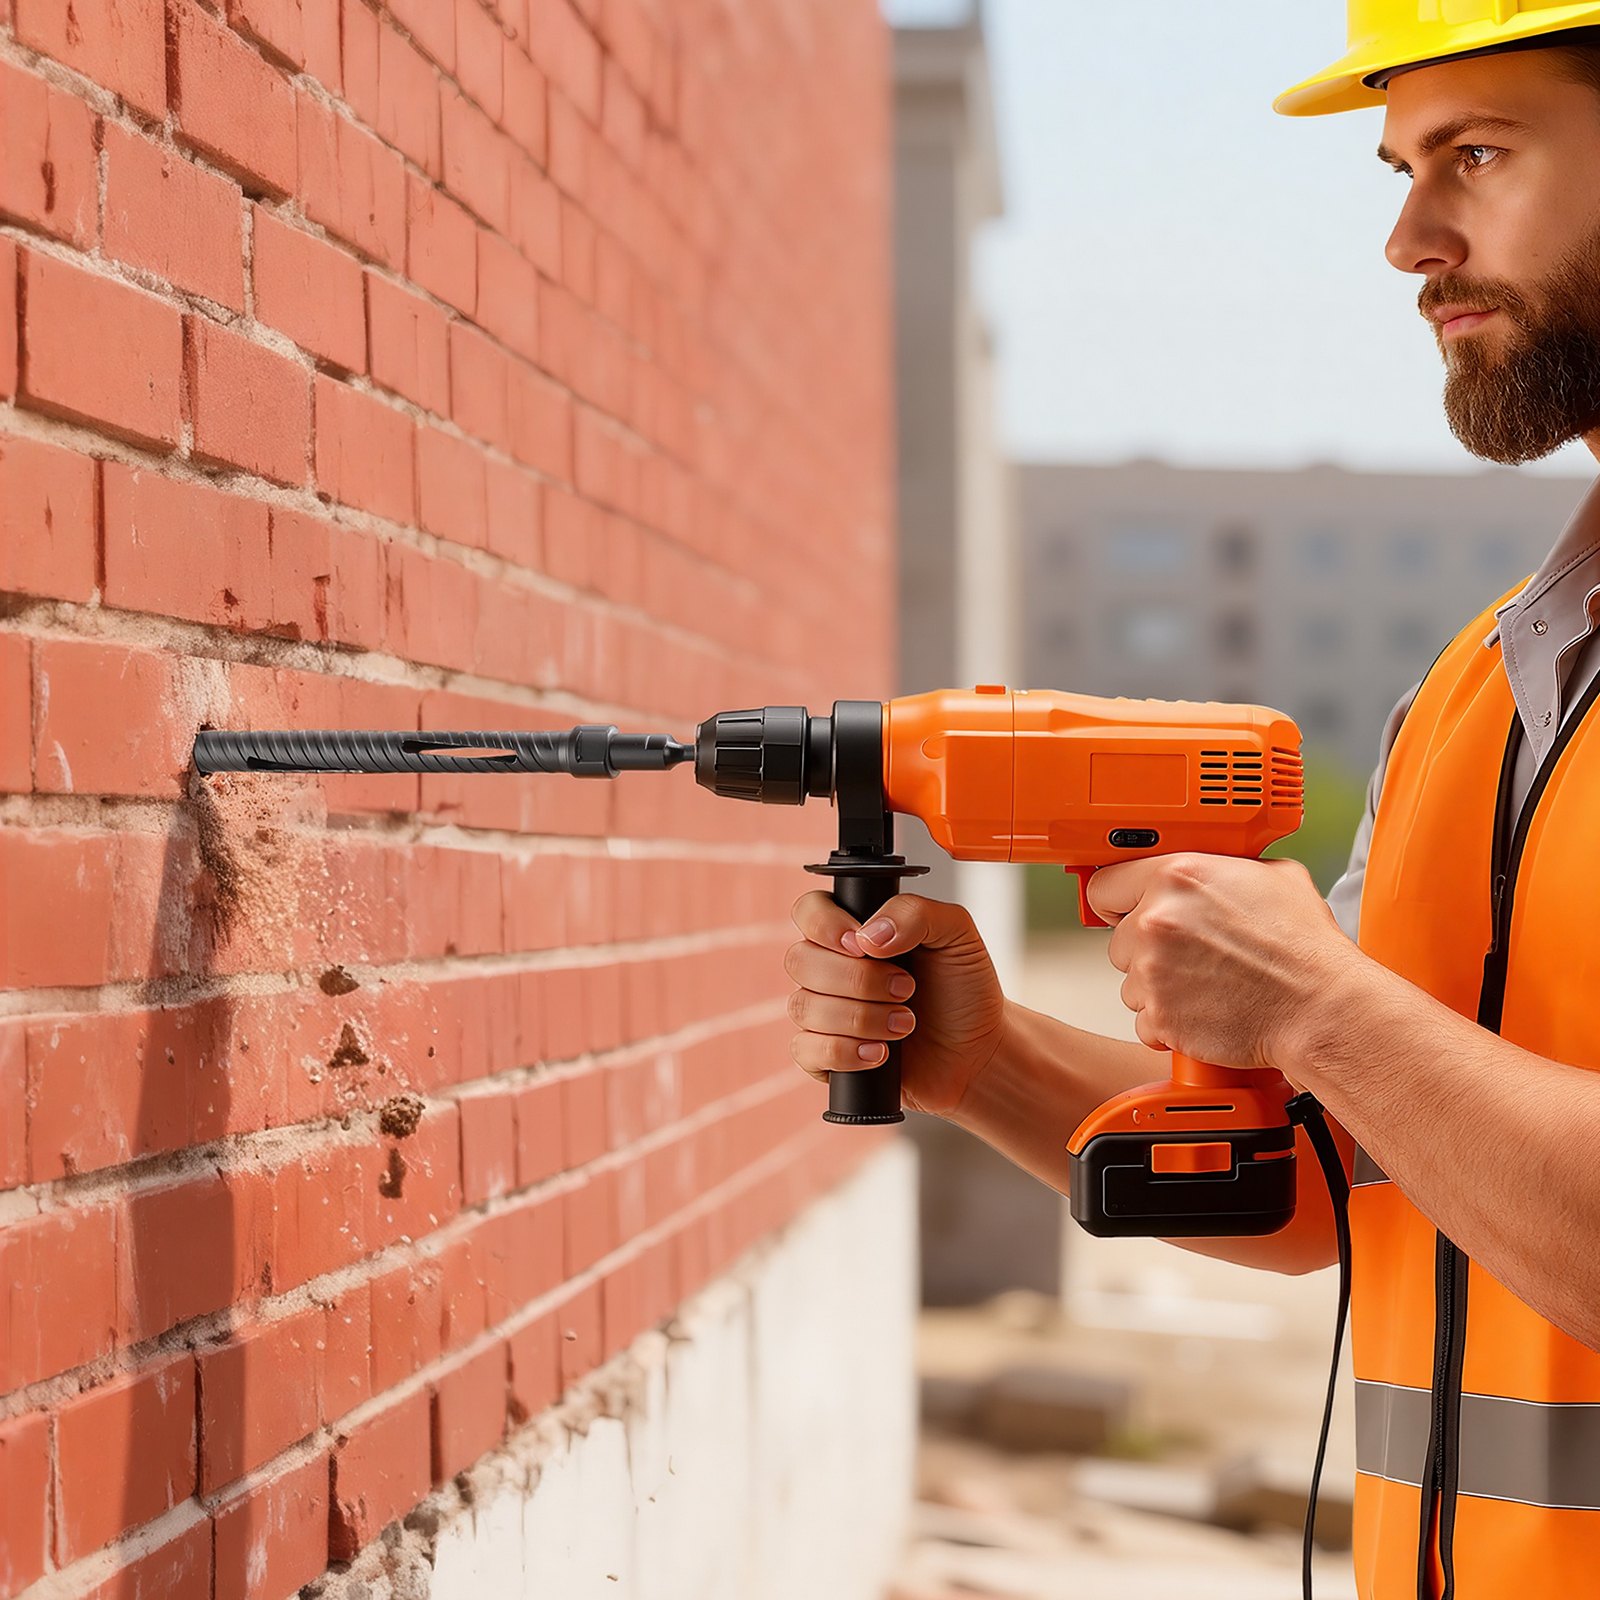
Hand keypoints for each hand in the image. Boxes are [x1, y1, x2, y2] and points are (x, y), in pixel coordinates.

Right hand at [784, 891, 1006, 1117]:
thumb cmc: (964, 989)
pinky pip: (806, 1050)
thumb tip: (868, 936)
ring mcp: (824, 1012)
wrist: (979, 1051)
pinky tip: (881, 1053)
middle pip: (800, 960)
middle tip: (906, 988)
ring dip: (860, 1017)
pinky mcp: (825, 1055)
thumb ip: (914, 913)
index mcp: (854, 930)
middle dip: (858, 979)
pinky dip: (844, 1052)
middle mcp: (831, 967)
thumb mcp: (956, 933)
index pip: (808, 911)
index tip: (862, 945)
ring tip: (905, 1024)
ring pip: (803, 1006)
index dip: (824, 926)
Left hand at [1086, 853, 1362, 1080]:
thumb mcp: (1271, 875)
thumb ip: (1221, 866)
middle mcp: (1157, 920)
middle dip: (1147, 949)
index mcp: (1176, 876)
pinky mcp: (1160, 1015)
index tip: (1122, 911)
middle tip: (1191, 955)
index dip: (1116, 900)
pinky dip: (1169, 1022)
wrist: (1320, 1007)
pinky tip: (1205, 1010)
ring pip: (1130, 982)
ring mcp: (1154, 970)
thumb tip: (1208, 867)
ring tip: (1205, 984)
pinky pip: (1145, 1020)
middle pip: (1118, 938)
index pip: (1104, 885)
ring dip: (1158, 986)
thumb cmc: (1303, 947)